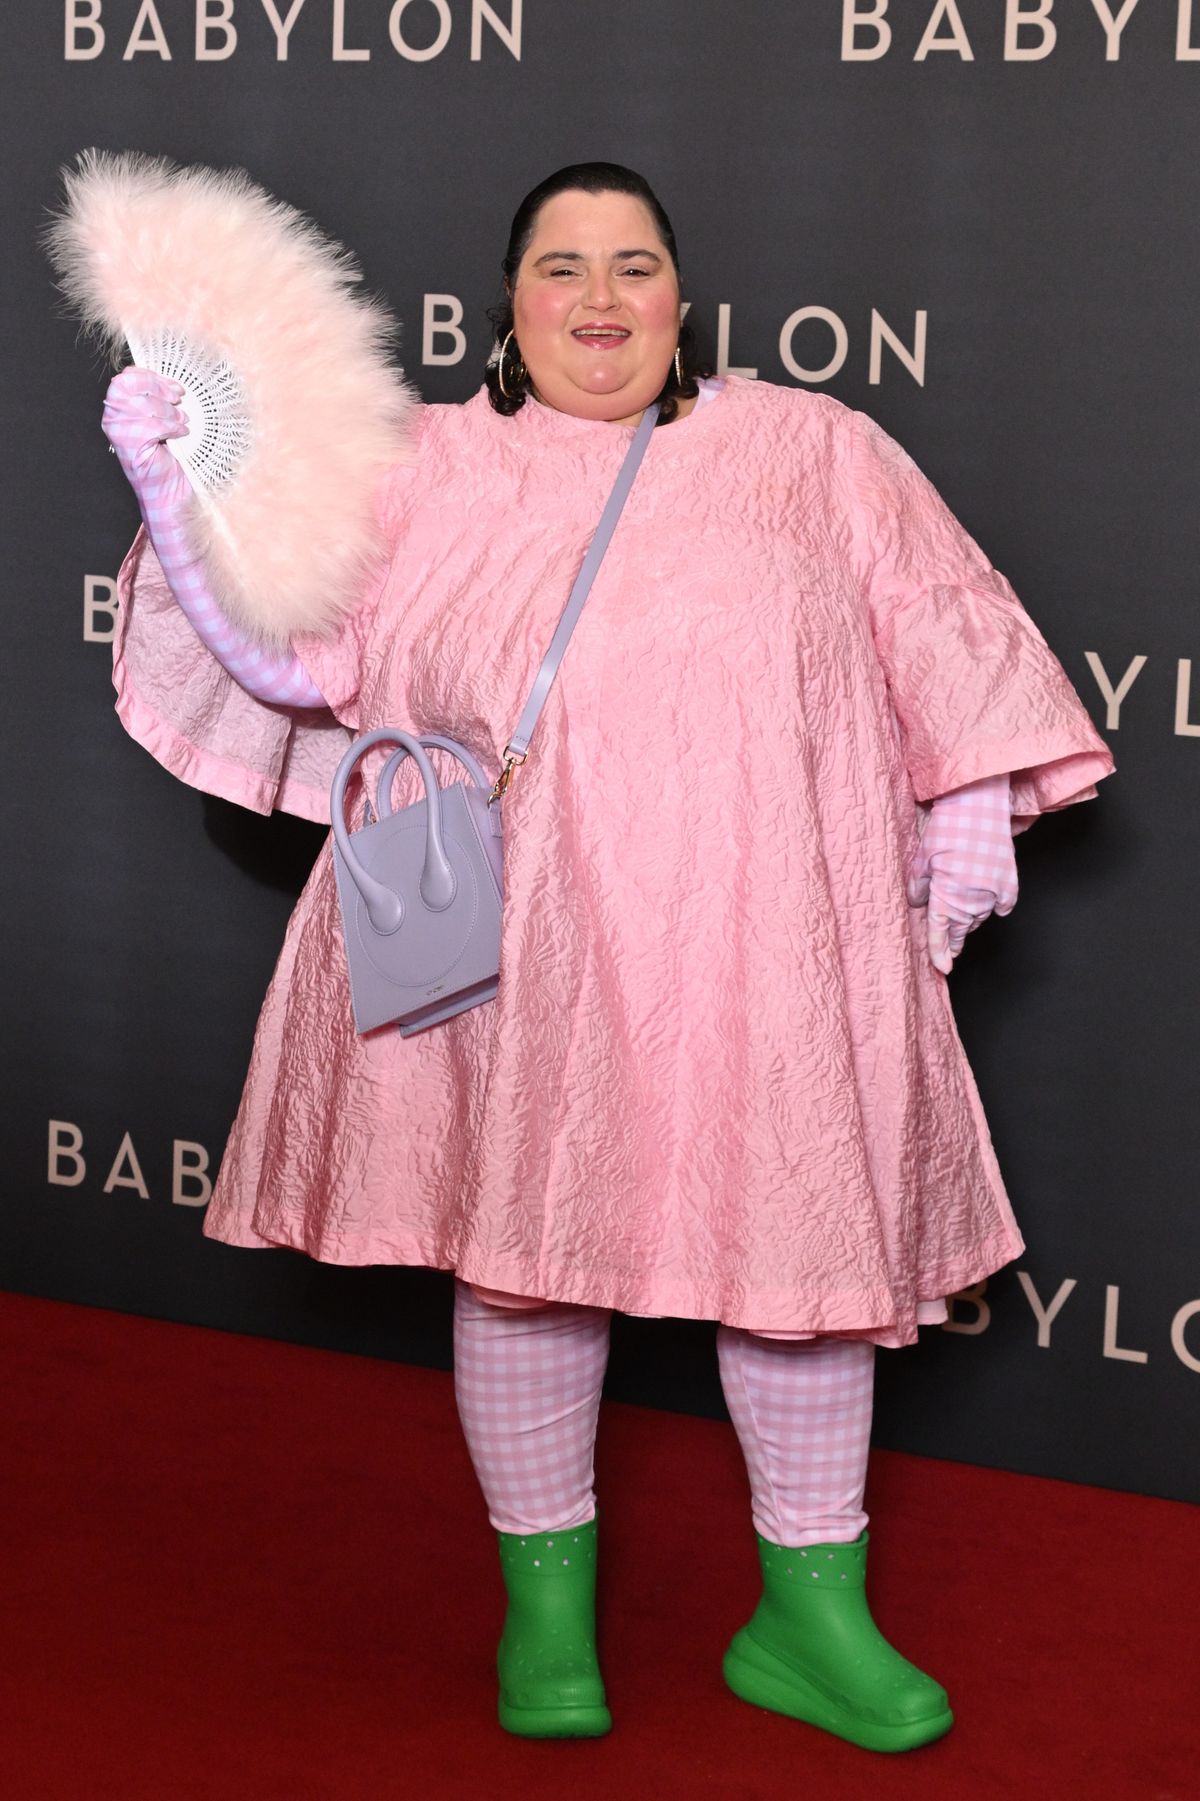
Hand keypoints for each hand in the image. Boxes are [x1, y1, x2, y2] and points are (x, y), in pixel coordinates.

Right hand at [101, 365, 190, 507]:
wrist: (169, 489)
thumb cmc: (166, 454)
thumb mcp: (159, 419)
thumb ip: (155, 400)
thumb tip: (170, 383)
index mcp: (117, 409)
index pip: (125, 379)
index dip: (151, 377)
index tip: (173, 387)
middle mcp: (112, 419)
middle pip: (129, 386)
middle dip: (158, 389)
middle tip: (179, 399)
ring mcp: (119, 433)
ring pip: (142, 405)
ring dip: (168, 411)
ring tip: (182, 421)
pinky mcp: (130, 446)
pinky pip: (152, 426)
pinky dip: (171, 427)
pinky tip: (181, 433)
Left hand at [906, 774, 1017, 973]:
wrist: (979, 805)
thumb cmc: (947, 828)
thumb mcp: (921, 857)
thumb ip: (918, 885)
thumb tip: (920, 903)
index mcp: (947, 893)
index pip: (940, 930)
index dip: (939, 951)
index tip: (942, 968)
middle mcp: (972, 897)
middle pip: (961, 926)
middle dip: (953, 939)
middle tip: (948, 950)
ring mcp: (994, 889)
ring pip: (978, 916)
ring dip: (968, 921)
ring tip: (961, 926)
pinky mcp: (1009, 880)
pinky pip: (1001, 903)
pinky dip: (994, 906)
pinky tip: (989, 906)